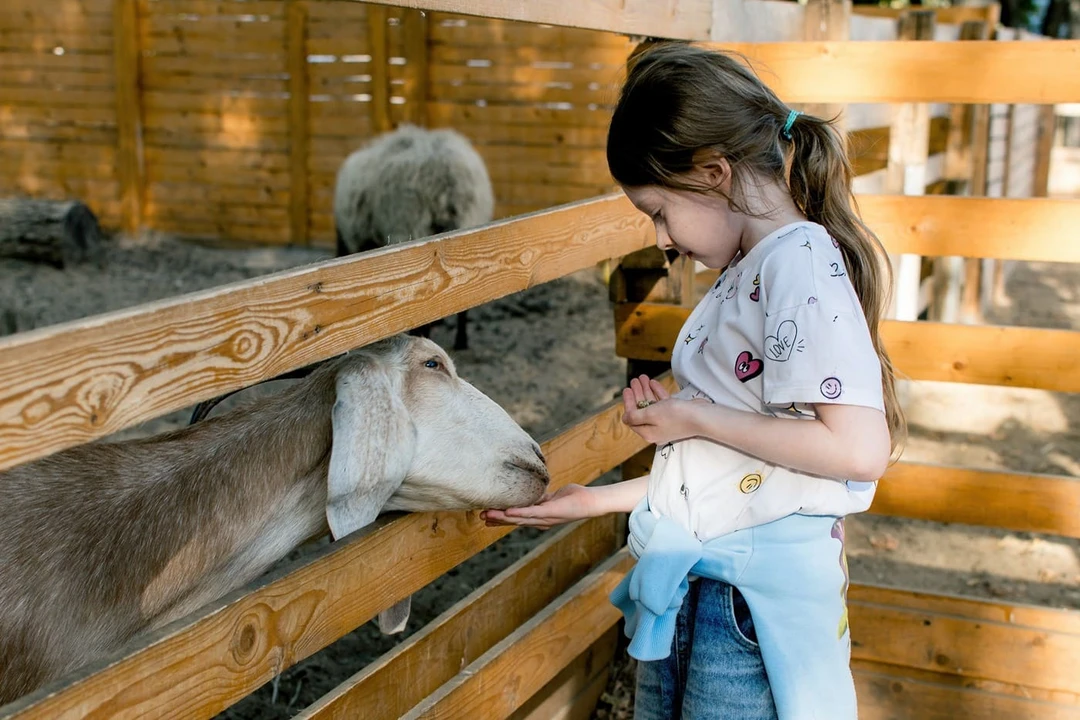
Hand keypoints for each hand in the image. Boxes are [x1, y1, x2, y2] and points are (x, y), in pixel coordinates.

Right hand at [480, 484, 598, 529]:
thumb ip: (542, 497)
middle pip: (515, 521)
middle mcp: (541, 520)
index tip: (486, 517)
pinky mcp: (552, 512)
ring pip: (520, 519)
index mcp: (540, 516)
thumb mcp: (554, 497)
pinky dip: (520, 513)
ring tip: (488, 515)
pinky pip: (533, 513)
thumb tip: (534, 493)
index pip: (517, 518)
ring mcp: (546, 518)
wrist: (591, 502)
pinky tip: (508, 513)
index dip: (502, 519)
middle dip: (497, 520)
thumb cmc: (575, 497)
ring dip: (503, 518)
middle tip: (480, 517)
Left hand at [621, 374, 706, 445]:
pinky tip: (653, 382)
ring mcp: (666, 422)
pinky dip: (657, 393)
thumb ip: (635, 416)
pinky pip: (663, 403)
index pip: (633, 418)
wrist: (701, 417)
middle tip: (634, 380)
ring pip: (653, 405)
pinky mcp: (676, 415)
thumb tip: (624, 418)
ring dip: (647, 390)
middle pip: (642, 410)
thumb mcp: (650, 415)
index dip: (629, 403)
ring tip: (643, 377)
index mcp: (648, 432)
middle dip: (638, 394)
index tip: (627, 389)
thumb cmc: (675, 416)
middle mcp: (656, 429)